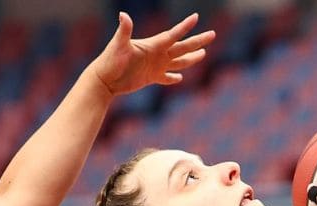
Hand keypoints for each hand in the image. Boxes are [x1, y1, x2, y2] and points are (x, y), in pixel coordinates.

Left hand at [93, 12, 214, 97]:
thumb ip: (124, 30)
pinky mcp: (150, 78)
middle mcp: (156, 54)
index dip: (185, 27)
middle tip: (212, 34)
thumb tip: (123, 15)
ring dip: (191, 58)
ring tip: (204, 54)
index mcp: (153, 45)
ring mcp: (154, 66)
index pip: (173, 34)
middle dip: (197, 41)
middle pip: (182, 47)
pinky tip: (180, 77)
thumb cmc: (109, 61)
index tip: (196, 17)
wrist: (103, 79)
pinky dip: (173, 78)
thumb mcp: (118, 45)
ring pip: (178, 62)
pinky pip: (166, 78)